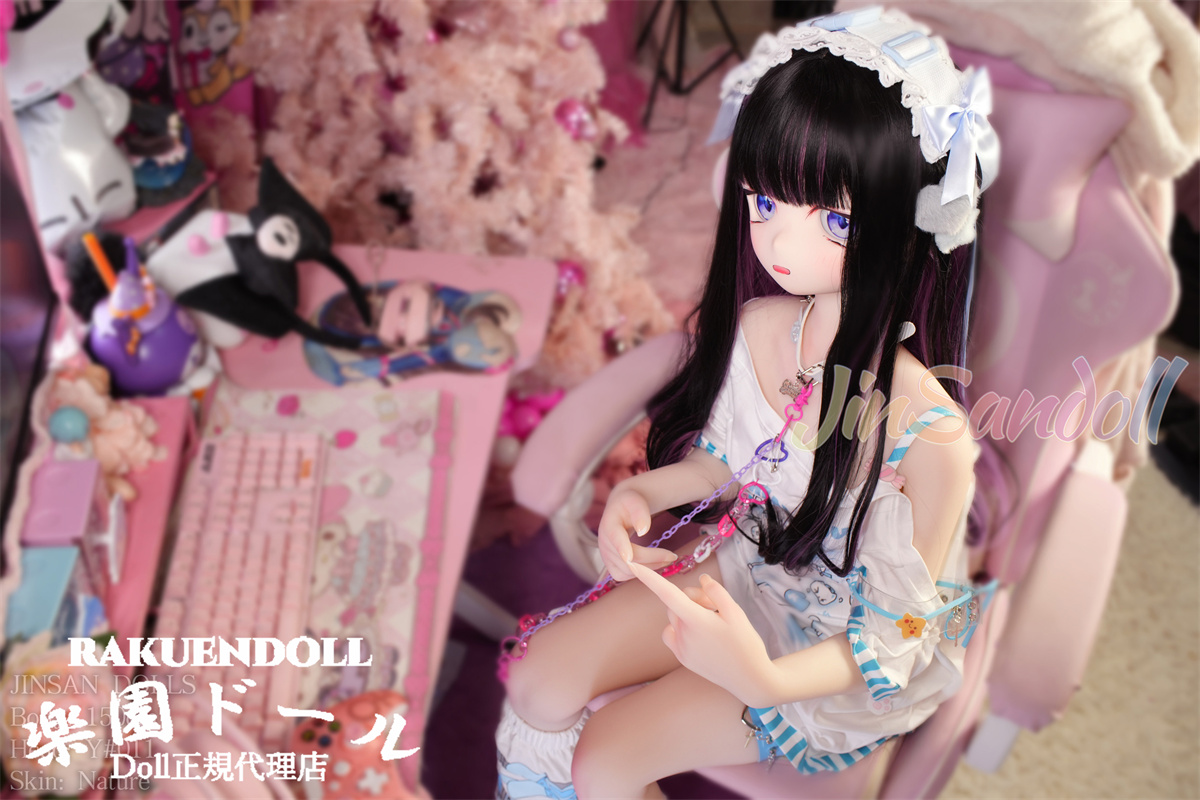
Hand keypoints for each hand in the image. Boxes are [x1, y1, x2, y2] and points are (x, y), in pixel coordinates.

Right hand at [597, 487, 676, 581]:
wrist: (621, 510)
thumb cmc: (630, 504)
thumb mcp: (636, 502)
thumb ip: (640, 513)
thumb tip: (643, 530)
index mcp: (609, 525)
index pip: (615, 538)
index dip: (622, 548)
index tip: (629, 557)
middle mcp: (604, 544)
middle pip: (628, 559)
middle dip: (652, 560)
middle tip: (672, 556)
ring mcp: (606, 557)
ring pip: (628, 571)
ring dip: (649, 568)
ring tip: (666, 558)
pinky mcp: (612, 566)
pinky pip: (625, 576)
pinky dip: (641, 572)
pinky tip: (652, 563)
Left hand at [629, 563, 779, 707]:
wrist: (749, 679)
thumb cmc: (745, 643)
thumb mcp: (736, 612)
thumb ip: (716, 591)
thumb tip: (702, 579)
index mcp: (696, 620)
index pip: (667, 593)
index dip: (649, 578)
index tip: (632, 565)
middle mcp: (683, 634)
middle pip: (677, 602)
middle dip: (693, 598)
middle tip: (715, 606)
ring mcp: (681, 648)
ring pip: (674, 617)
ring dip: (688, 613)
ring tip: (712, 622)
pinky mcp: (682, 658)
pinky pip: (672, 634)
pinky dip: (681, 629)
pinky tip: (701, 635)